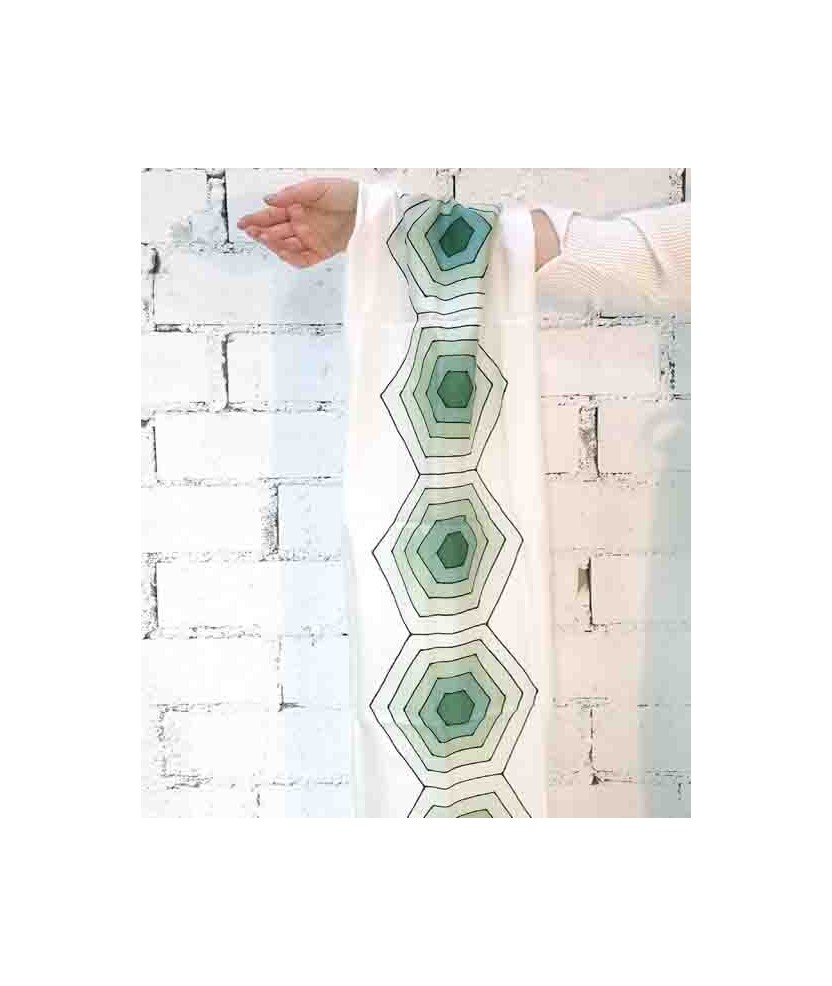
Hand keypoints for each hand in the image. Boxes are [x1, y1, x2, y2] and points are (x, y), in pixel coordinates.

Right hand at [237, 177, 358, 267]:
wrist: (369, 209)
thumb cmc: (346, 193)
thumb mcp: (317, 187)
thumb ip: (292, 194)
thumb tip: (268, 200)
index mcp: (297, 207)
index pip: (272, 215)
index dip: (257, 219)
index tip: (243, 223)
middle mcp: (301, 224)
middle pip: (275, 231)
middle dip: (261, 232)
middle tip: (251, 232)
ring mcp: (310, 239)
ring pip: (285, 246)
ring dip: (273, 244)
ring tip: (265, 238)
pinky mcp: (321, 252)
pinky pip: (302, 259)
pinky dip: (291, 257)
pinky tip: (282, 251)